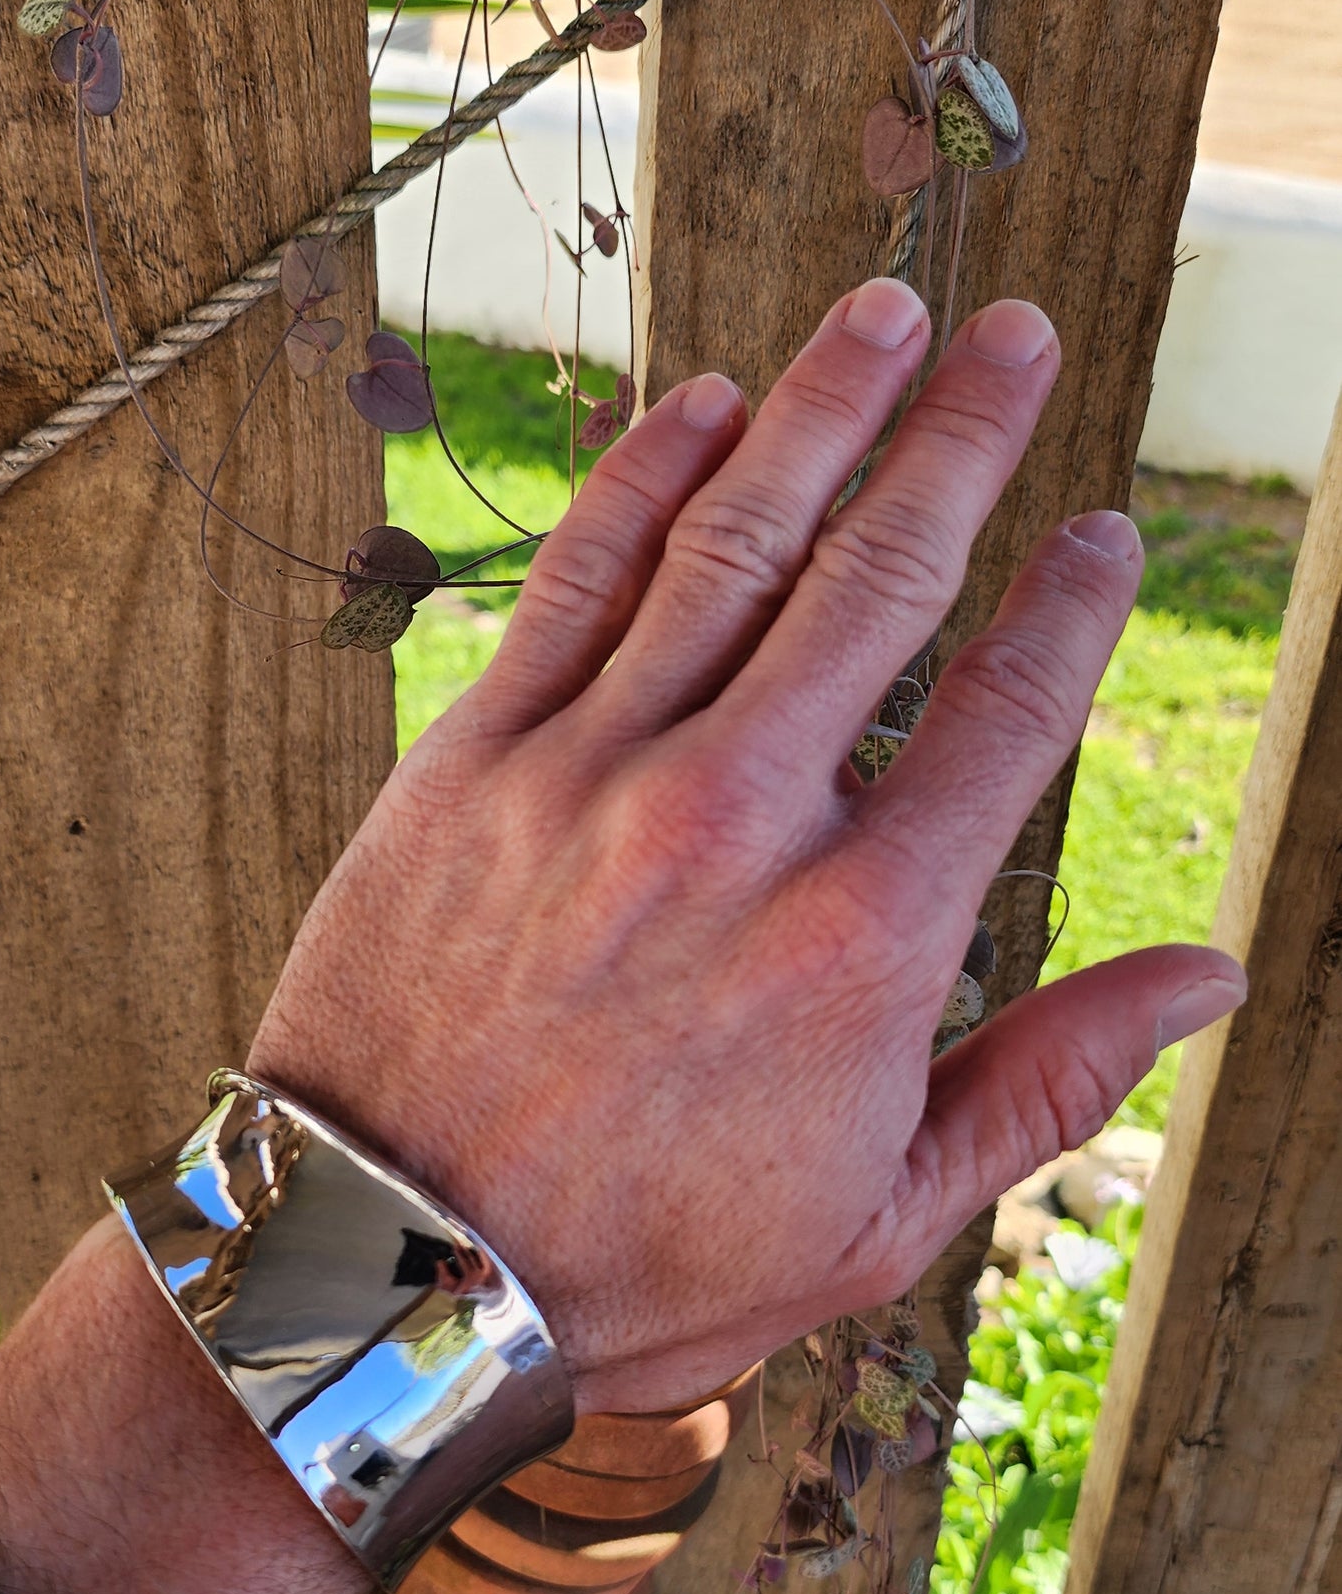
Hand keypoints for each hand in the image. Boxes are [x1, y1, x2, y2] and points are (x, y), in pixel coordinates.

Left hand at [255, 279, 1244, 1413]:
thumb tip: (1206, 978)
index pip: (1008, 714)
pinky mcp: (473, 758)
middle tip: (1015, 336)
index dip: (1071, 603)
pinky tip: (702, 406)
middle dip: (964, 440)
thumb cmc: (641, 1266)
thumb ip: (1045, 1078)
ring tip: (886, 313)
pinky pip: (575, 579)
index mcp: (865, 938)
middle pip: (884, 580)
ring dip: (820, 410)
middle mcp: (742, 822)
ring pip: (735, 543)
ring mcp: (597, 773)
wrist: (388, 1280)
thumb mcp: (878, 1220)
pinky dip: (644, 480)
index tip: (1104, 529)